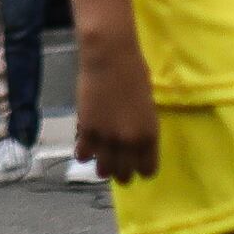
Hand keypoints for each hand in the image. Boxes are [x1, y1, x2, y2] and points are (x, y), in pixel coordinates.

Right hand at [72, 36, 160, 180]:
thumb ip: (141, 127)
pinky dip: (84, 154)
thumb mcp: (147, 105)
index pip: (147, 170)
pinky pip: (84, 154)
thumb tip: (133, 141)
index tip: (137, 165)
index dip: (141, 170)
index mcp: (149, 134)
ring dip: (102, 167)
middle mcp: (129, 142)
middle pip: (124, 175)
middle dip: (121, 172)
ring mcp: (107, 138)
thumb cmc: (134, 73)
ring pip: (103, 170)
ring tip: (101, 159)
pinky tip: (85, 148)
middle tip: (117, 165)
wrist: (110, 58)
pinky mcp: (87, 130)